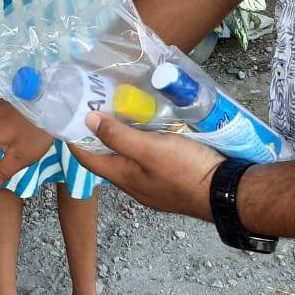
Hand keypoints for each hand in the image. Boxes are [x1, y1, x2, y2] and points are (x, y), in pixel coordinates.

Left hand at [73, 112, 224, 220]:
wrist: (227, 191)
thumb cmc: (185, 170)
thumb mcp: (149, 150)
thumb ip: (118, 136)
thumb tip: (87, 120)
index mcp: (123, 177)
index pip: (87, 158)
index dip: (74, 138)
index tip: (68, 115)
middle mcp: (134, 182)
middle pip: (106, 156)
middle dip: (97, 133)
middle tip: (95, 104)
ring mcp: (152, 181)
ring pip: (128, 155)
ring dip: (120, 134)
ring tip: (119, 107)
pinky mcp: (169, 176)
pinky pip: (146, 156)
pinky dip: (141, 139)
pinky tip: (148, 123)